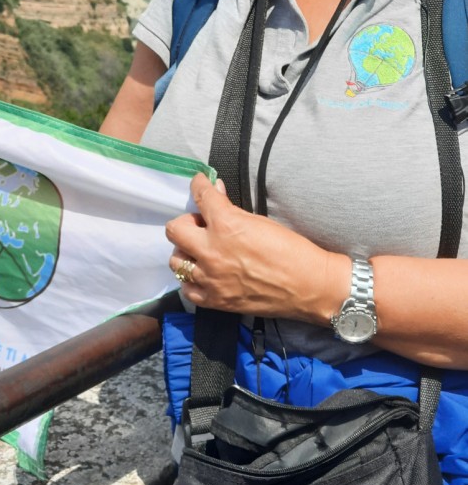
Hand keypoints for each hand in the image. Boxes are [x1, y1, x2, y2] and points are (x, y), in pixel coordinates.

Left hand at [166, 174, 344, 325]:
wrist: (309, 286)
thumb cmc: (291, 250)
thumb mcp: (260, 221)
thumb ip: (231, 208)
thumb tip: (216, 192)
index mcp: (225, 225)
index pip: (200, 196)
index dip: (199, 185)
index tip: (200, 183)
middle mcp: (211, 251)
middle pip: (174, 230)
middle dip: (186, 222)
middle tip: (201, 225)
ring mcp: (210, 279)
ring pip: (175, 260)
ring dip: (186, 252)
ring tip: (202, 252)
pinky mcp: (214, 301)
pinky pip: (187, 289)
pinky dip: (193, 280)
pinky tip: (205, 275)